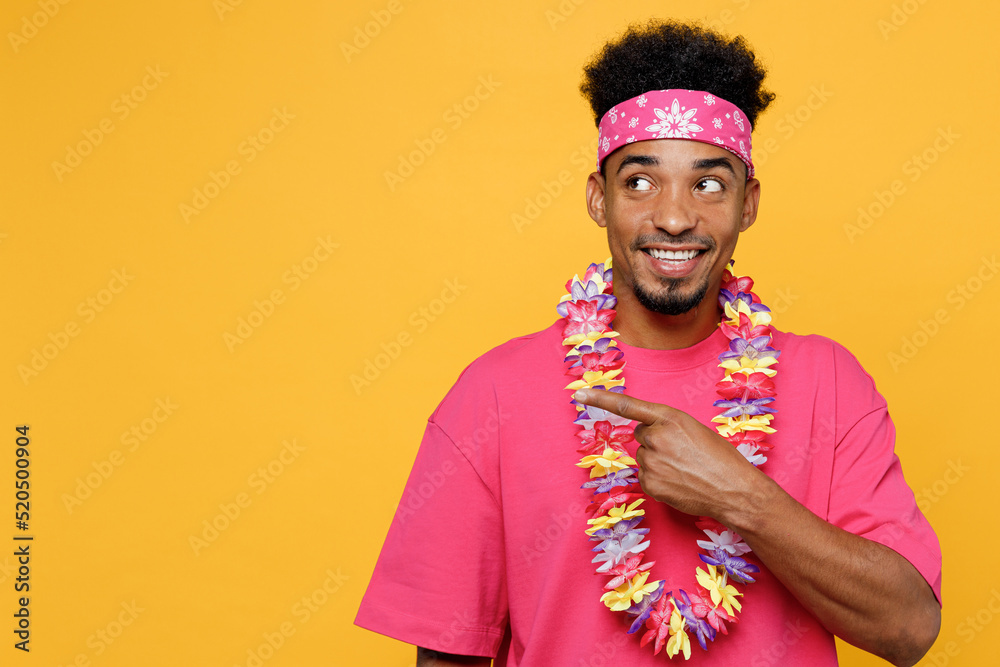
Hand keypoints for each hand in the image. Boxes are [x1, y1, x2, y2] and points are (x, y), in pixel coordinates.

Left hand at [573, 387, 759, 522]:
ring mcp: (650, 461)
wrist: (734, 491)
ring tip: (685, 470)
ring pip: (644, 457)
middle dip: (656, 443)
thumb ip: (668, 427)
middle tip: (682, 454)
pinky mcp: (649, 483)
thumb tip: (649, 438)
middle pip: (641, 436)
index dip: (600, 398)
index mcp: (670, 418)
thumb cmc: (721, 459)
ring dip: (659, 462)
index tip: (578, 393)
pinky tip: (679, 483)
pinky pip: (646, 477)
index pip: (627, 405)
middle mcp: (656, 437)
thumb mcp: (695, 430)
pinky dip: (659, 480)